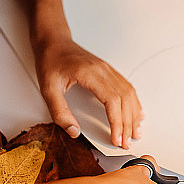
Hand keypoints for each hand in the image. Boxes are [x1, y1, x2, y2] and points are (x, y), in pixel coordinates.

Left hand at [34, 34, 142, 148]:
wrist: (53, 42)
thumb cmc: (51, 61)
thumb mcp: (47, 89)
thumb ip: (59, 112)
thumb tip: (73, 131)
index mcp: (89, 74)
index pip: (112, 100)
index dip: (117, 122)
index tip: (116, 138)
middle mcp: (103, 70)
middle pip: (124, 99)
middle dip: (128, 123)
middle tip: (127, 142)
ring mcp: (108, 70)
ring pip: (129, 93)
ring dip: (134, 114)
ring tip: (135, 132)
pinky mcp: (109, 71)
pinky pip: (127, 87)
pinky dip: (134, 103)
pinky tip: (136, 113)